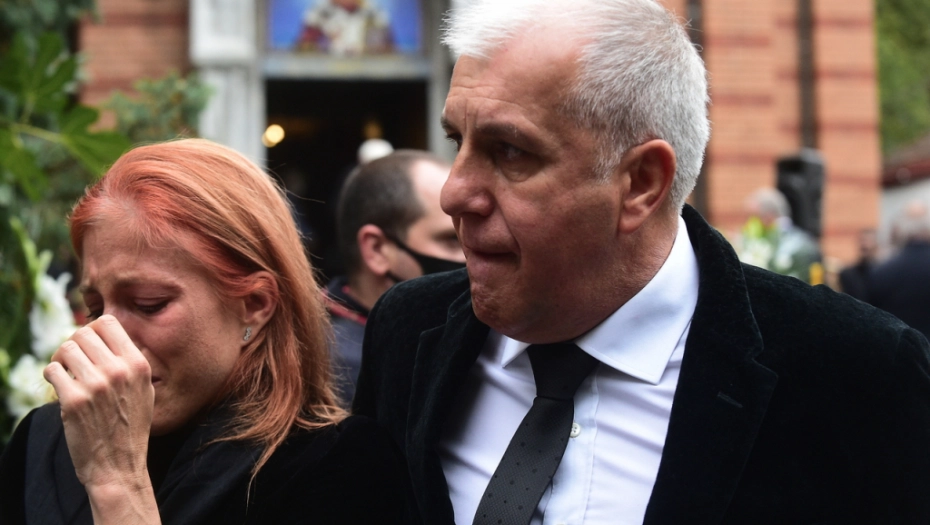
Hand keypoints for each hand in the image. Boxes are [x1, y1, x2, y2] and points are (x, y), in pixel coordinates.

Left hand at [44, 314, 153, 492]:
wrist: (118, 466)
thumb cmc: (130, 429)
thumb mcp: (145, 391)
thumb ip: (132, 363)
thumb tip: (112, 339)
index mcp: (138, 365)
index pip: (109, 323)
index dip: (94, 330)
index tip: (89, 345)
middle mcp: (119, 371)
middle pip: (84, 332)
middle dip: (74, 344)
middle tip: (72, 361)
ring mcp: (96, 385)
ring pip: (66, 348)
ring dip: (61, 358)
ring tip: (64, 372)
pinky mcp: (73, 401)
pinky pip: (52, 371)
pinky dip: (52, 375)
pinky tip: (59, 386)